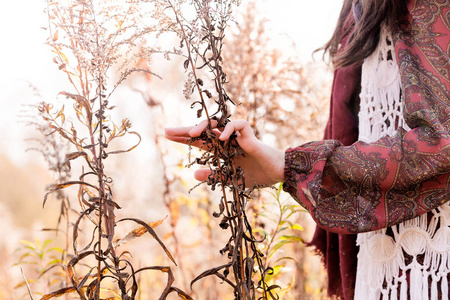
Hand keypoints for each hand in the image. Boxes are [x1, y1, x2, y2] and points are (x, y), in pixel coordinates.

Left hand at [165, 119, 284, 186]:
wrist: (275, 174)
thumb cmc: (255, 175)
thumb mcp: (230, 179)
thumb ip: (214, 175)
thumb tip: (193, 173)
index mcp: (220, 149)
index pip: (198, 141)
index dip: (184, 138)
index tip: (167, 136)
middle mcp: (226, 140)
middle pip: (203, 131)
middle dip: (185, 130)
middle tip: (168, 131)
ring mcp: (237, 136)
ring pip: (218, 123)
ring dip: (204, 126)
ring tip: (191, 134)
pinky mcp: (249, 134)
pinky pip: (238, 124)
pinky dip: (229, 129)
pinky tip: (222, 137)